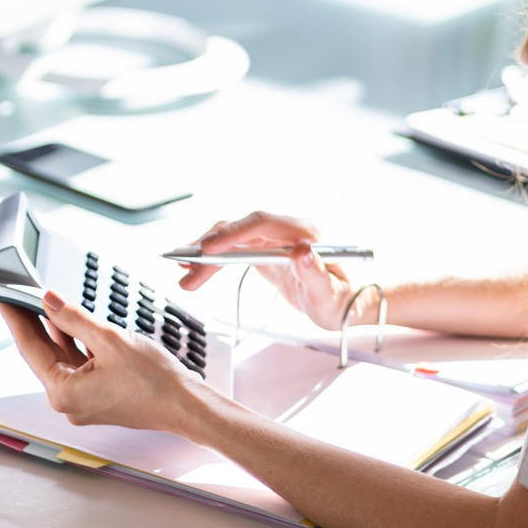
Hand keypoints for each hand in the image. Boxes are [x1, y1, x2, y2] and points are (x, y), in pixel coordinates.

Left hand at [0, 291, 214, 434]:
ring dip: (54, 331)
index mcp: (63, 392)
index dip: (15, 318)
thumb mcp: (109, 339)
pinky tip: (69, 323)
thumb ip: (73, 318)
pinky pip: (77, 364)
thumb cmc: (154, 381)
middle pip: (42, 353)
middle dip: (32, 322)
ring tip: (42, 302)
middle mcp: (68, 401)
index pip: (29, 347)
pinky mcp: (96, 396)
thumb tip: (48, 300)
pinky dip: (73, 343)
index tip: (2, 298)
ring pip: (60, 357)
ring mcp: (82, 400)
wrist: (186, 405)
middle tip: (18, 294)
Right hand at [177, 211, 360, 330]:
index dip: (234, 233)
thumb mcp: (330, 295)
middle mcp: (285, 231)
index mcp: (303, 233)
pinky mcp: (262, 251)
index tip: (210, 248)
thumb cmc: (340, 301)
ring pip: (231, 238)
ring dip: (206, 254)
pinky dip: (212, 260)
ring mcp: (272, 240)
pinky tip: (194, 270)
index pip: (262, 224)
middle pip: (240, 229)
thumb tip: (304, 253)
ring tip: (183, 273)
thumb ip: (318, 275)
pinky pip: (232, 250)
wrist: (344, 303)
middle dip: (211, 246)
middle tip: (186, 265)